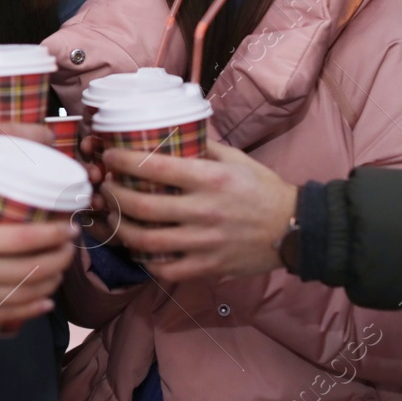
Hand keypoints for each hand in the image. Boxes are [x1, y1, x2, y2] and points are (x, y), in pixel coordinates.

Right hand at [0, 195, 77, 329]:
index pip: (23, 239)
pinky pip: (11, 314)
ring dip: (52, 281)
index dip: (53, 234)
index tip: (70, 226)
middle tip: (72, 246)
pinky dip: (35, 307)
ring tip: (62, 268)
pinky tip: (47, 300)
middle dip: (60, 257)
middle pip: (32, 267)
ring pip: (27, 292)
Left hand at [98, 143, 296, 281]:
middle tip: (105, 187)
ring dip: (121, 228)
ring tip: (112, 216)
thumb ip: (202, 146)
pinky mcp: (208, 267)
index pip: (155, 168)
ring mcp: (205, 243)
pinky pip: (165, 269)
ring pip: (147, 241)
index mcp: (211, 179)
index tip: (109, 156)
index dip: (123, 162)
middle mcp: (206, 211)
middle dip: (114, 196)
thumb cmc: (263, 189)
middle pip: (142, 207)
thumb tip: (169, 131)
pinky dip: (145, 260)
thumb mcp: (236, 158)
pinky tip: (137, 248)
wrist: (296, 229)